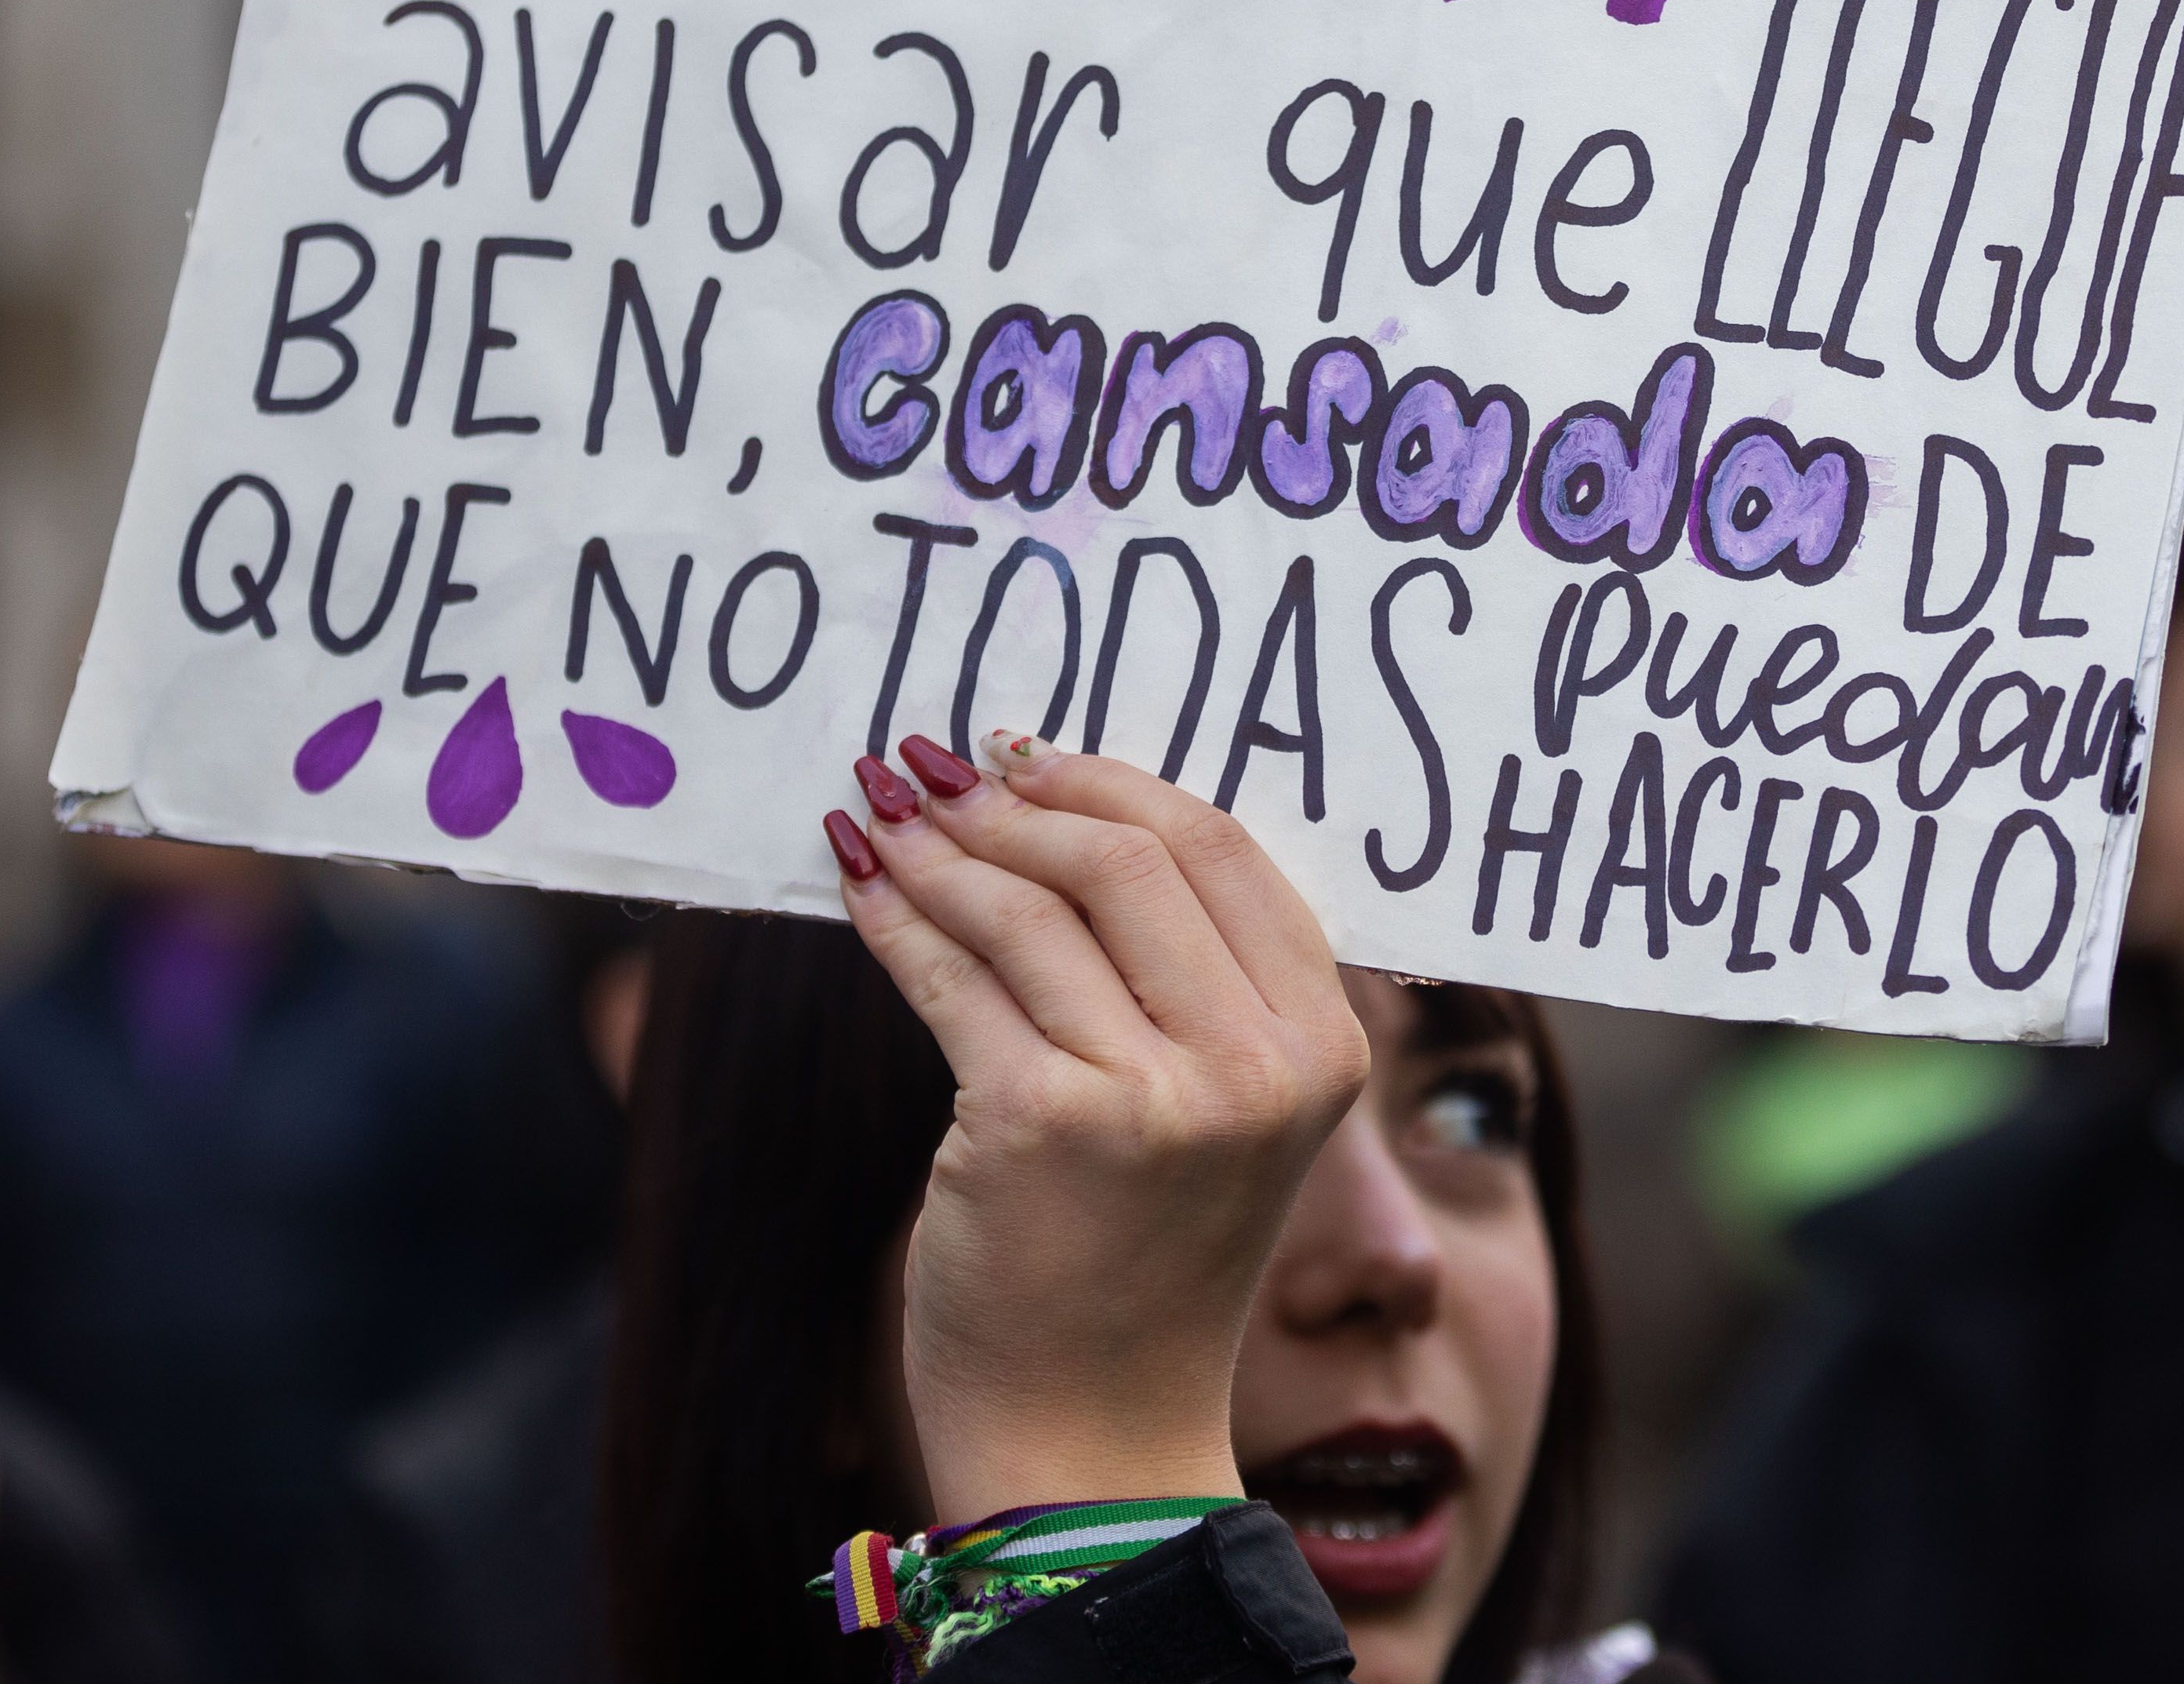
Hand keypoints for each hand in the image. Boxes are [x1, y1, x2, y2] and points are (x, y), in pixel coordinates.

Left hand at [831, 733, 1369, 1525]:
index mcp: (1322, 1043)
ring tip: (885, 814)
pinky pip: (954, 976)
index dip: (1114, 783)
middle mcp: (1255, 1064)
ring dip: (941, 846)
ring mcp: (1154, 1095)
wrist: (1093, 1428)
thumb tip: (1063, 809)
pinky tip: (861, 888)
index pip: (1225, 849)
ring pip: (1031, 908)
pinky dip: (897, 919)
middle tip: (940, 772)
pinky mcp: (1042, 1124)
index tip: (1028, 756)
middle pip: (1130, 858)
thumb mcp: (1220, 1111)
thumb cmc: (1142, 1256)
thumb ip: (1189, 979)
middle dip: (1018, 800)